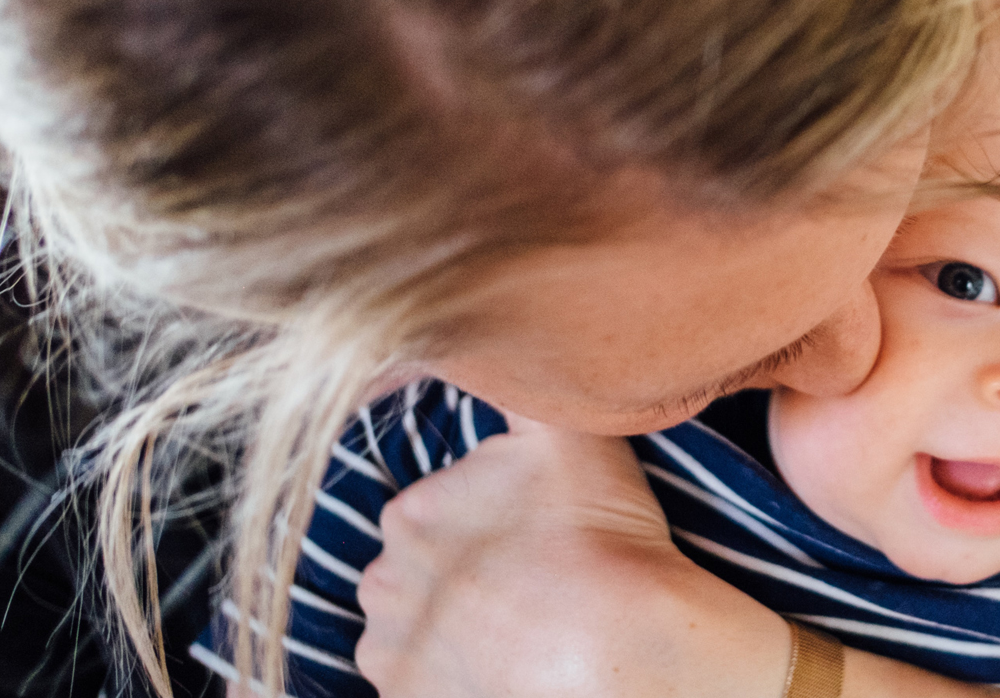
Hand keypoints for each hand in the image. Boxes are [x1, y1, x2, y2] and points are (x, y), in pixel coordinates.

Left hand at [354, 417, 791, 697]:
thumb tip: (491, 337)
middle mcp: (383, 583)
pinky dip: (454, 680)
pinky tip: (503, 668)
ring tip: (520, 631)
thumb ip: (517, 379)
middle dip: (460, 579)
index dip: (487, 525)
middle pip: (418, 575)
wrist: (615, 644)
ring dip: (452, 631)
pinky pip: (423, 688)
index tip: (533, 537)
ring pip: (415, 634)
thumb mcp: (564, 429)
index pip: (435, 513)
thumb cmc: (597, 534)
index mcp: (409, 511)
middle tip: (529, 584)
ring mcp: (394, 654)